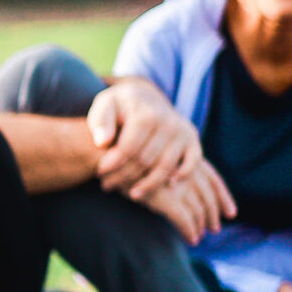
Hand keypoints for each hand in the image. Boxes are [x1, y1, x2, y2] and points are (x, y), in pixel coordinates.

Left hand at [89, 80, 207, 199]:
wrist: (145, 97)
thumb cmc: (120, 106)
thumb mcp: (105, 106)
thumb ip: (101, 122)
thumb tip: (102, 142)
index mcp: (145, 114)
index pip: (128, 149)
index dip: (112, 165)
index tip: (99, 173)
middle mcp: (168, 123)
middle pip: (145, 161)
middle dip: (124, 177)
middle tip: (108, 185)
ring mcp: (182, 132)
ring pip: (165, 168)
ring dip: (148, 185)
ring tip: (130, 194)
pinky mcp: (192, 140)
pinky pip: (192, 163)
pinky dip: (182, 175)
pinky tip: (168, 186)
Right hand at [128, 160, 235, 242]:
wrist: (107, 155)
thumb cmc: (124, 156)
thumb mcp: (152, 156)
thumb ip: (166, 167)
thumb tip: (172, 183)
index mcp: (185, 158)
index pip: (214, 180)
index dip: (224, 197)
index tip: (230, 212)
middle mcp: (186, 170)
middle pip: (209, 197)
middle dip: (214, 214)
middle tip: (215, 228)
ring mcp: (177, 185)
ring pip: (199, 211)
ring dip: (201, 226)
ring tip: (199, 236)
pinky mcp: (166, 199)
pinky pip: (185, 220)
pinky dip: (190, 231)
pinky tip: (191, 239)